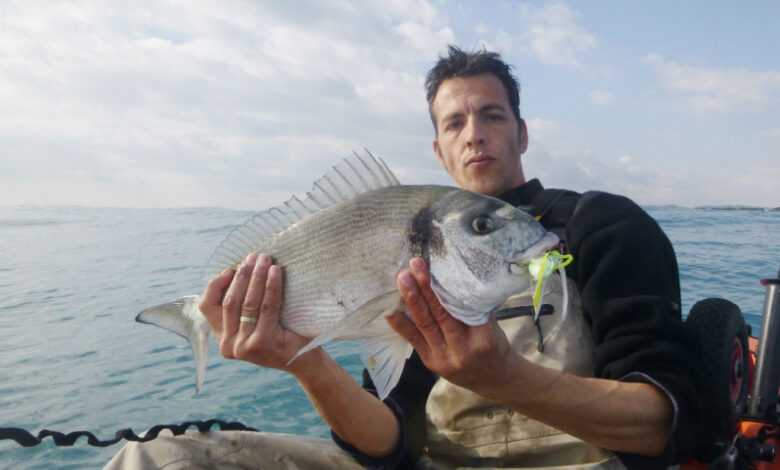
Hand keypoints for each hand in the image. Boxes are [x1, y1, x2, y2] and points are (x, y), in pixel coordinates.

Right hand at [198, 253, 312, 371]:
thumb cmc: (283, 335)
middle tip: (254, 256)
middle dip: (242, 274)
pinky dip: (271, 286)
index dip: (215, 285)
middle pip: (230, 301)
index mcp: (223, 339)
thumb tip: (240, 268)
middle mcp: (228, 345)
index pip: (206, 306)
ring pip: (247, 302)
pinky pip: (267, 307)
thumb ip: (243, 306)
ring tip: (265, 259)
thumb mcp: (256, 323)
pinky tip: (276, 272)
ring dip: (256, 276)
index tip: (231, 268)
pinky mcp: (261, 343)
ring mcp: (243, 346)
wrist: (306, 361)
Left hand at [386, 257, 518, 393]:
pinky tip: (390, 310)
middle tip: (415, 266)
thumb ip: (472, 308)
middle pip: (442, 314)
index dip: (448, 287)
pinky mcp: (430, 362)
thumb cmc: (494, 345)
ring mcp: (444, 358)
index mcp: (483, 338)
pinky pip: (414, 340)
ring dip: (412, 299)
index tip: (437, 266)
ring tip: (402, 279)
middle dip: (426, 288)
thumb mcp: (493, 326)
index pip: (464, 308)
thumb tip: (450, 277)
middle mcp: (462, 350)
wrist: (492, 379)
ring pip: (426, 324)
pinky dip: (401, 324)